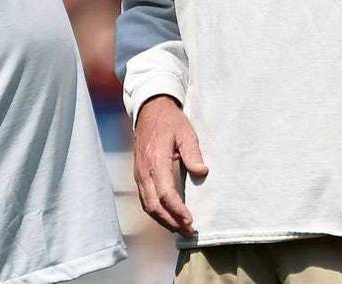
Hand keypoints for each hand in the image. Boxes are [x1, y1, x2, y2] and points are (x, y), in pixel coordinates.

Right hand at [132, 95, 208, 235]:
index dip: (178, 210)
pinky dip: (156, 211)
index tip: (190, 221)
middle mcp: (144, 171)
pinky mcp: (139, 175)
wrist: (150, 111)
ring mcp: (139, 174)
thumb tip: (202, 172)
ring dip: (163, 220)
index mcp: (156, 160)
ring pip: (148, 205)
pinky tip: (169, 217)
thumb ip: (193, 154)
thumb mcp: (186, 133)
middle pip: (154, 205)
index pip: (165, 193)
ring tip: (181, 229)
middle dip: (171, 222)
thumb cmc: (170, 122)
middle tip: (189, 231)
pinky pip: (145, 199)